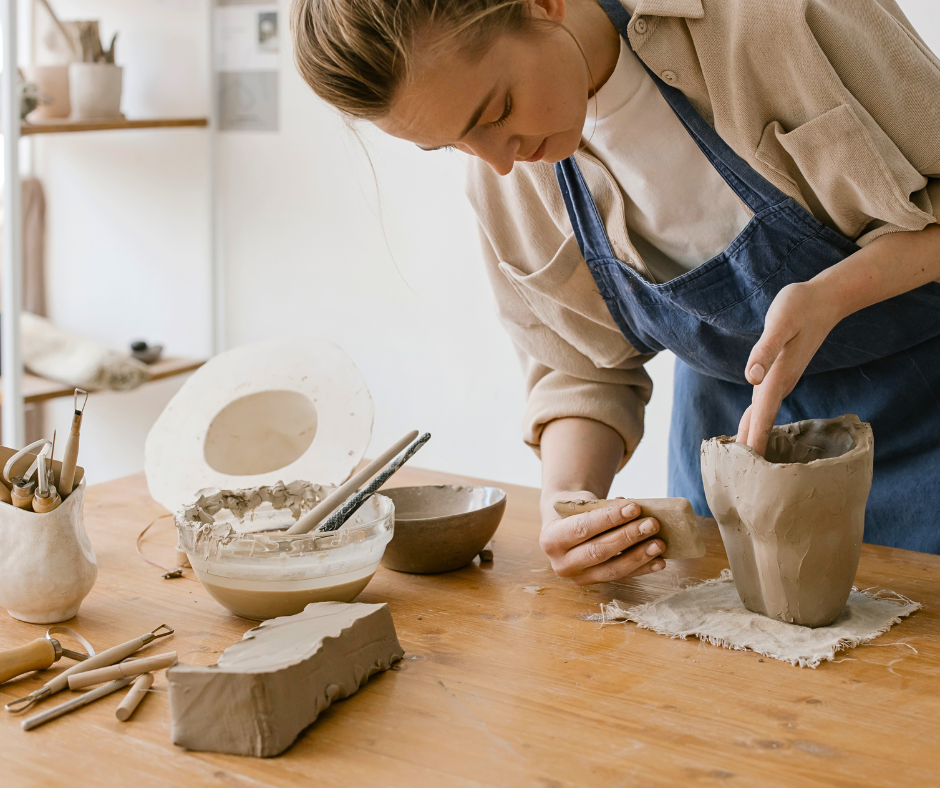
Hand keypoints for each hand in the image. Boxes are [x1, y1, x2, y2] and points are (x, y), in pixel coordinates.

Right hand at [539, 492, 664, 584]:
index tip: (635, 507)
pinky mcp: (594, 584)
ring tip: (659, 543)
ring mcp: (578, 577)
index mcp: (551, 538)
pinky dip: (642, 569)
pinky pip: (621, 577)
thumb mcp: (580, 504)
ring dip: (639, 557)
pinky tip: (659, 561)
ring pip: (612, 570)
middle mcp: (561, 563)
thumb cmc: (575, 510)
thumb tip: (634, 509)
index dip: (610, 518)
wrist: (563, 526)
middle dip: (628, 537)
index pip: (583, 528)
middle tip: (652, 524)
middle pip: (598, 551)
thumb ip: (602, 507)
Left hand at [738, 281, 841, 454]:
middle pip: (760, 422)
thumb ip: (765, 350)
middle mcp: (779, 383)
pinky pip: (765, 405)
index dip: (752, 441)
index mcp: (777, 376)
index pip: (760, 416)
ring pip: (762, 414)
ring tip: (739, 463)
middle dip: (749, 448)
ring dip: (752, 436)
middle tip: (738, 478)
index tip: (746, 470)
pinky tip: (752, 428)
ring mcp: (781, 380)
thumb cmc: (800, 306)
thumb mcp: (780, 322)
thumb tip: (750, 377)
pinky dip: (756, 420)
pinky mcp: (781, 374)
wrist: (825, 299)